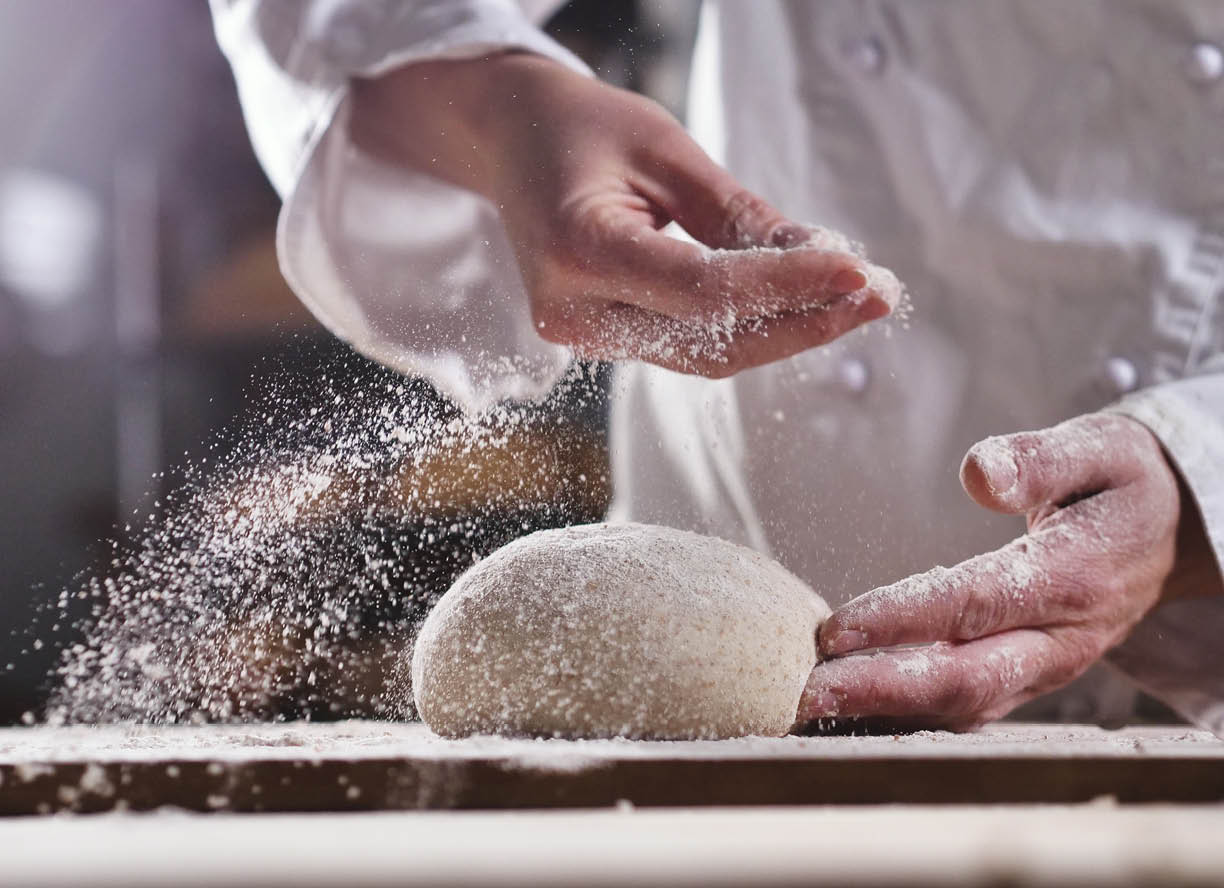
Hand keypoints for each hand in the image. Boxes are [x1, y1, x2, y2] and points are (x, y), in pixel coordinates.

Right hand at [351, 54, 898, 376]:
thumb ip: (739, 214)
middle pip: (711, 342)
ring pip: (705, 356)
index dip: (789, 286)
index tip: (861, 270)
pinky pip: (687, 346)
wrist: (509, 143)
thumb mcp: (666, 150)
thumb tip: (825, 260)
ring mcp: (581, 334)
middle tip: (881, 293)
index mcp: (578, 249)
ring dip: (786, 332)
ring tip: (858, 298)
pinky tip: (803, 302)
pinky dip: (749, 328)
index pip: (704, 290)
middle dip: (804, 321)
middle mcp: (572, 310)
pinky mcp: (600, 337)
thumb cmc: (582, 128)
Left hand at [797, 413, 1219, 730]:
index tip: (836, 627)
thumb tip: (979, 474)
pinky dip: (911, 714)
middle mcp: (1062, 638)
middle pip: (966, 678)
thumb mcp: (1099, 449)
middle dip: (882, 689)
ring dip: (887, 710)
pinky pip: (970, 705)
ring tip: (815, 706)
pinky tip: (856, 709)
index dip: (903, 618)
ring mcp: (1048, 667)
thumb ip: (1038, 459)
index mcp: (1074, 576)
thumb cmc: (1123, 483)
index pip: (975, 603)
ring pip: (965, 704)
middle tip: (808, 691)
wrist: (1176, 533)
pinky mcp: (1031, 676)